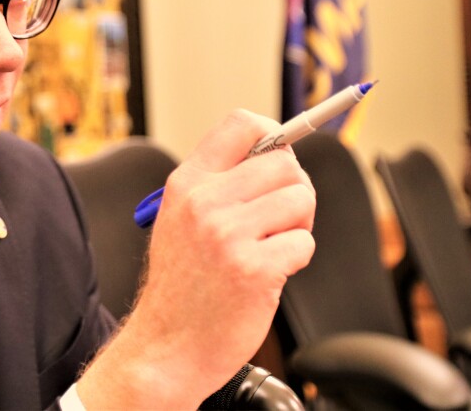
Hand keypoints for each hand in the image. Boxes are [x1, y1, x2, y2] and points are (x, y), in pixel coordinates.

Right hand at [77, 110, 315, 408]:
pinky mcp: (254, 268)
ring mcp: (228, 234)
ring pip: (300, 199)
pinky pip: (304, 244)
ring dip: (297, 225)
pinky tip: (269, 273)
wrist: (166, 346)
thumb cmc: (181, 285)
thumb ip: (217, 184)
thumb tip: (276, 155)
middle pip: (284, 162)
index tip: (278, 155)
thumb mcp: (180, 219)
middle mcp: (204, 201)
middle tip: (280, 216)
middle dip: (294, 188)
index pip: (241, 124)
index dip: (273, 134)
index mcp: (186, 183)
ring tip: (271, 245)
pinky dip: (295, 259)